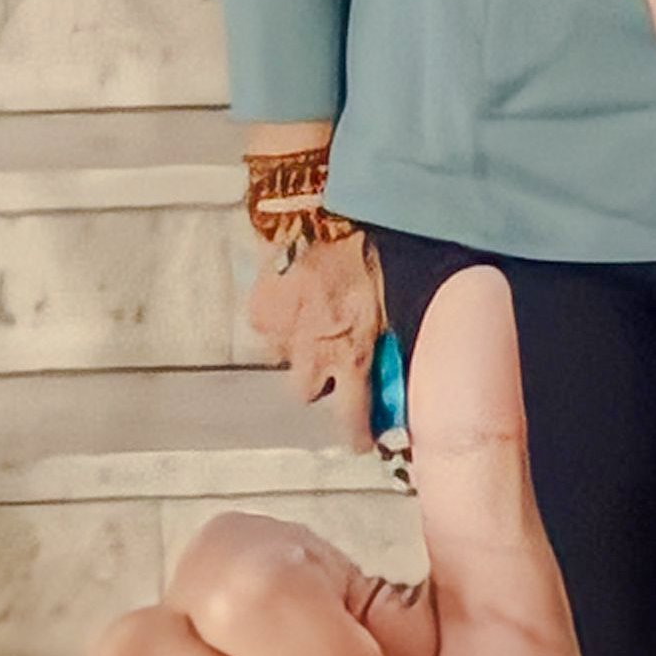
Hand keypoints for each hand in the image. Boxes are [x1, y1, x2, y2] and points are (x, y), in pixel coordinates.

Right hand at [244, 212, 386, 450]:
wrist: (315, 212)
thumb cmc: (364, 251)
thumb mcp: (390, 299)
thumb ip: (388, 338)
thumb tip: (399, 364)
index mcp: (349, 355)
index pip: (350, 417)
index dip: (357, 436)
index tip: (361, 443)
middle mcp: (310, 354)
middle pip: (306, 394)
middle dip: (317, 383)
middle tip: (329, 361)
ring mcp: (277, 335)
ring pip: (284, 362)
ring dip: (296, 351)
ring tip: (311, 322)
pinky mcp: (257, 312)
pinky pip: (267, 332)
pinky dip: (278, 323)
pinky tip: (291, 300)